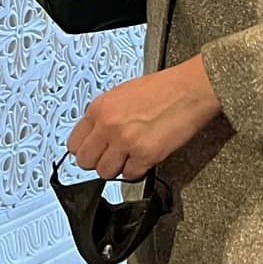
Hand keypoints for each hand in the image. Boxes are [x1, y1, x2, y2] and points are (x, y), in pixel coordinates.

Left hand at [66, 56, 222, 179]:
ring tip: (129, 157)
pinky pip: (130, 175)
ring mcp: (125, 141)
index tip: (92, 151)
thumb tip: (95, 135)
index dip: (85, 149)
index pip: (74, 143)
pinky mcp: (145, 155)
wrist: (189, 89)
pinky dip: (136, 171)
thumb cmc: (161, 88)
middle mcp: (108, 125)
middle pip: (85, 162)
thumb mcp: (121, 95)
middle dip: (97, 162)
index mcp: (99, 108)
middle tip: (111, 157)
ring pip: (105, 172)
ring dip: (117, 168)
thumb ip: (104, 115)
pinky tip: (143, 158)